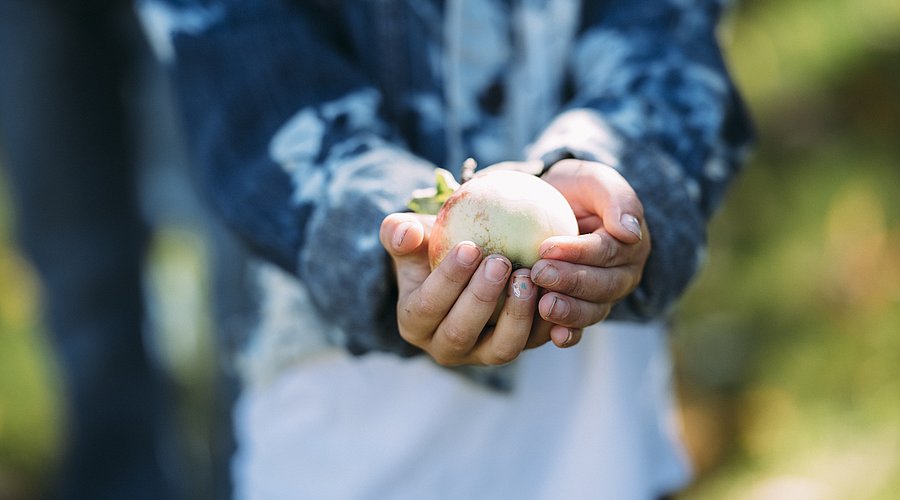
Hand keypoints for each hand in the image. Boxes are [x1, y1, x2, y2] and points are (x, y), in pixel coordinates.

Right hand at [379, 213, 542, 365]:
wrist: (463, 268)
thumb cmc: (431, 248)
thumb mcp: (410, 237)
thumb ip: (399, 232)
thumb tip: (406, 234)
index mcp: (414, 322)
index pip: (428, 306)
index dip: (448, 280)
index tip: (470, 247)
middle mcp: (446, 347)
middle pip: (461, 333)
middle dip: (481, 299)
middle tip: (502, 262)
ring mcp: (482, 354)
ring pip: (501, 348)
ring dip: (516, 316)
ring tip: (529, 278)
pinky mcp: (515, 349)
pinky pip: (535, 343)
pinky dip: (548, 324)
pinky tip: (558, 292)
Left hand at [531, 159, 650, 346]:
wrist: (556, 207)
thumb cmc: (576, 190)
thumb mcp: (595, 181)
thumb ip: (616, 199)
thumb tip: (630, 233)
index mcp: (630, 243)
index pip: (606, 250)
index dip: (578, 251)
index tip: (545, 248)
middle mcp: (622, 274)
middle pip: (603, 285)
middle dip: (571, 282)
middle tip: (539, 274)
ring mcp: (603, 297)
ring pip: (594, 310)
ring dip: (570, 312)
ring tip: (544, 307)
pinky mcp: (582, 311)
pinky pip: (581, 328)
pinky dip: (570, 335)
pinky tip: (555, 337)